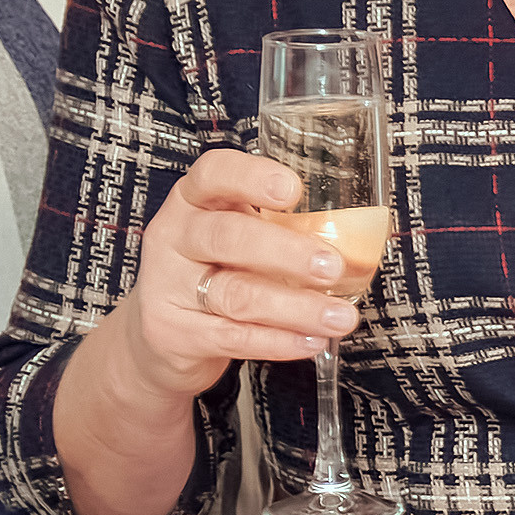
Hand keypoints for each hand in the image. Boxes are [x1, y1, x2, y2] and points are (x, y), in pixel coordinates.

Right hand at [102, 147, 362, 406]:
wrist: (158, 339)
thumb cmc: (212, 274)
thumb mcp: (234, 240)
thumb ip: (277, 231)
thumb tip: (356, 242)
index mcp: (193, 201)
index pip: (214, 174)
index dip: (252, 177)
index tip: (293, 191)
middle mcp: (174, 237)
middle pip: (228, 237)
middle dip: (286, 252)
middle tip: (333, 266)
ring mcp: (169, 286)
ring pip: (237, 294)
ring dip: (296, 306)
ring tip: (340, 317)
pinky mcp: (174, 333)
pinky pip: (234, 337)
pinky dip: (279, 341)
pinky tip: (312, 340)